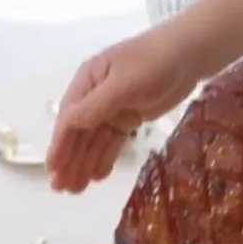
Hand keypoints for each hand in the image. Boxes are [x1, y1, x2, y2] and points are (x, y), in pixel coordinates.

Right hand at [46, 22, 209, 192]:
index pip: (69, 118)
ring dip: (85, 162)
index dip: (60, 145)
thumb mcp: (122, 85)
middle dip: (70, 160)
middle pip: (79, 133)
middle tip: (63, 189)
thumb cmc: (153, 62)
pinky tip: (98, 175)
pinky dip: (105, 156)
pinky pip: (113, 139)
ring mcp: (113, 107)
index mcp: (87, 81)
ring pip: (95, 139)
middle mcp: (95, 95)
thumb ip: (95, 107)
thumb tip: (65, 124)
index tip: (52, 170)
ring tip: (77, 189)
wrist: (190, 54)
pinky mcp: (131, 115)